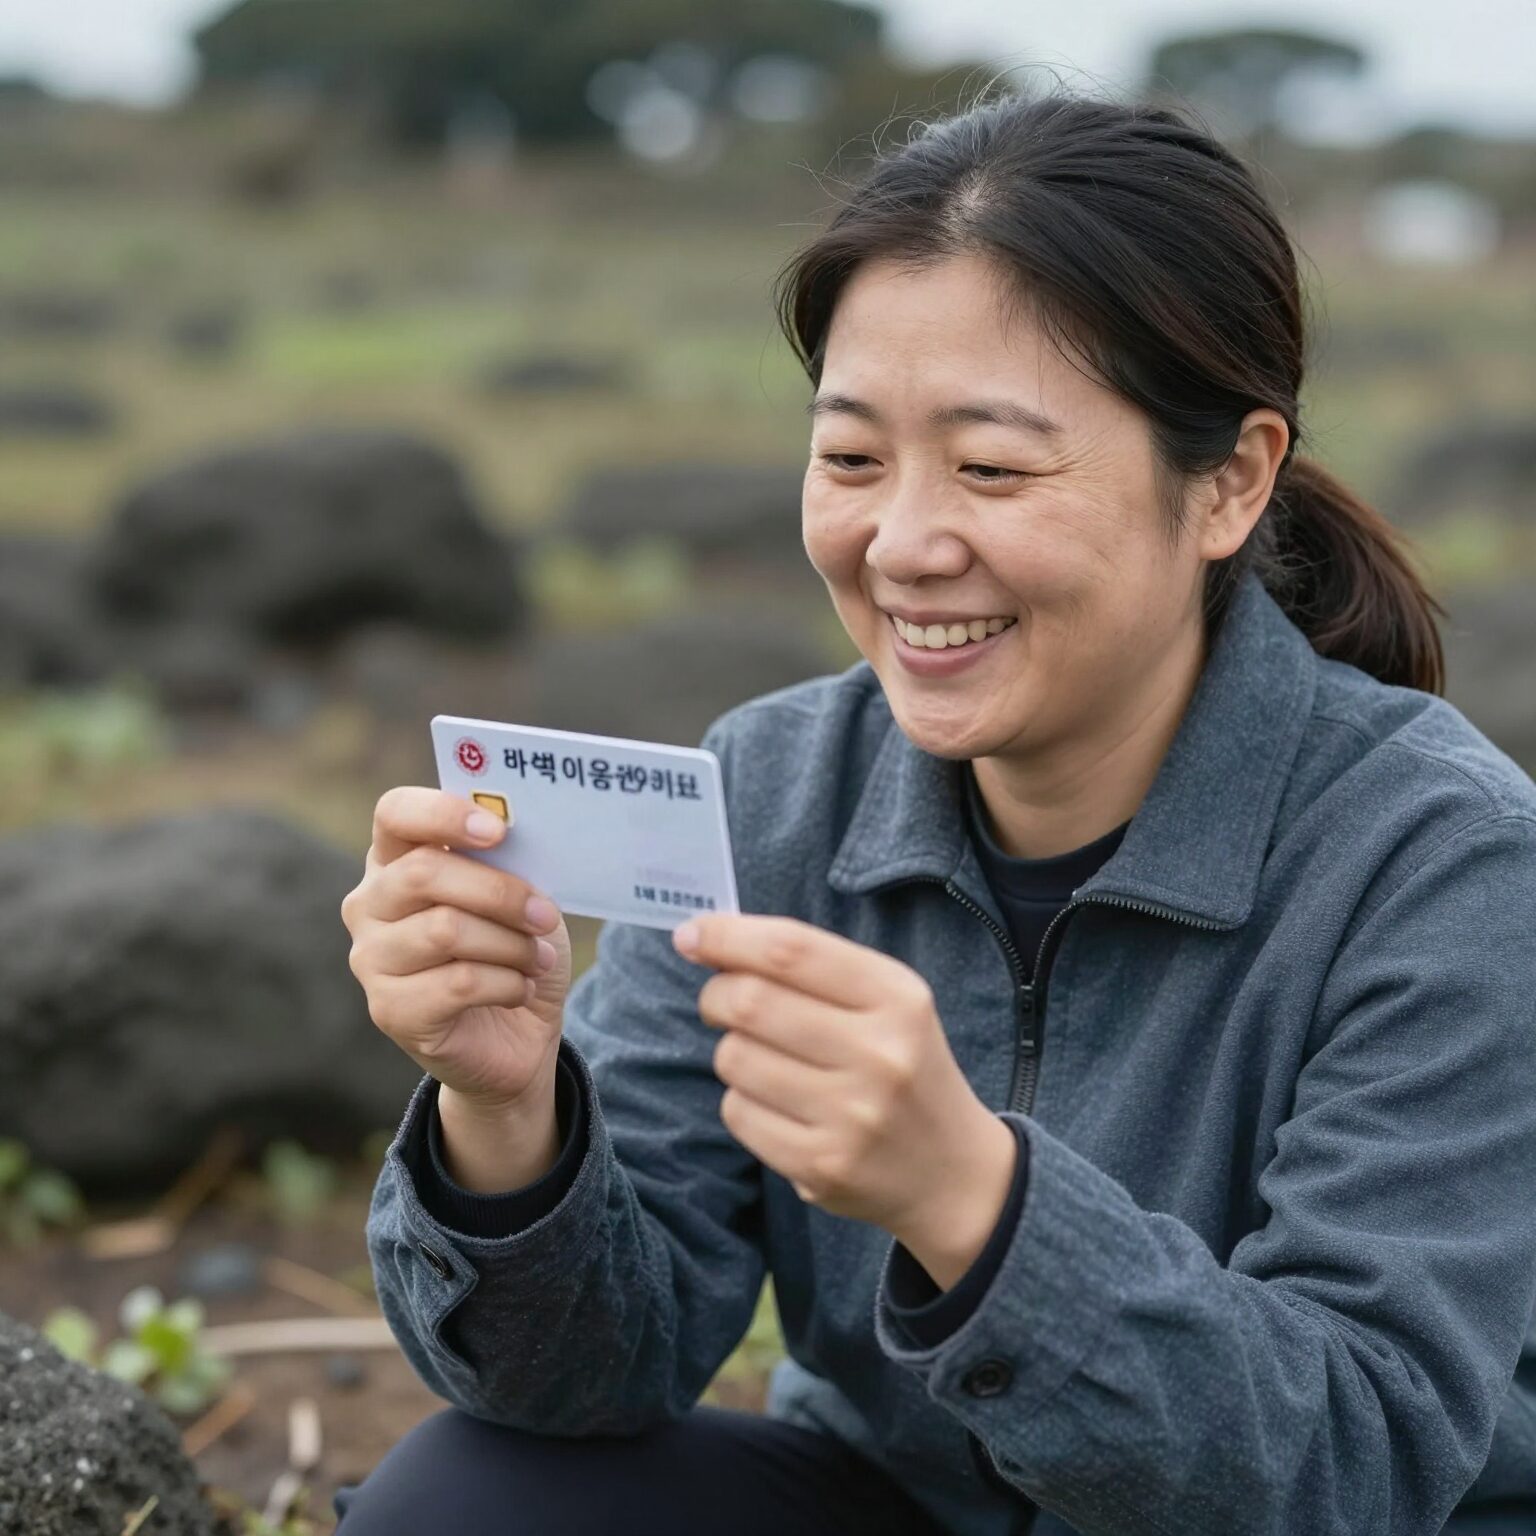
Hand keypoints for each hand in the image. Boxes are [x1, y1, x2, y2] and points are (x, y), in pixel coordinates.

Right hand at [340, 786, 572, 1110]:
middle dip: (500, 892)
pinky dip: (507, 983)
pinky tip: (520, 989)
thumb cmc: (512, 950)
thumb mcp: (518, 896)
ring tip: (537, 958)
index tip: (499, 832)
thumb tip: (517, 835)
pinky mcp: (390, 1010)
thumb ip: (506, 862)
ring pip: (445, 930)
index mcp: (396, 859)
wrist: (515, 1037)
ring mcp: (372, 958)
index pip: (395, 813)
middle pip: (424, 872)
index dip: (444, 813)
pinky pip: (458, 983)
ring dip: (510, 944)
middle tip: (544, 916)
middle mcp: (370, 904)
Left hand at [674, 913, 1014, 1278]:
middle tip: (719, 1002)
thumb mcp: (884, 1002)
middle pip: (750, 1002)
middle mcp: (880, 1054)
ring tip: (766, 1060)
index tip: (691, 935)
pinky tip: (777, 1105)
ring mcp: (851, 1116)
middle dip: (715, 995)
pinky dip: (741, 1101)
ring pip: (734, 1058)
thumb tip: (703, 938)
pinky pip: (738, 1113)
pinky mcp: (822, 1166)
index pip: (791, 950)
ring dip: (732, 1051)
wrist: (953, 1172)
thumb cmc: (901, 1066)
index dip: (727, 937)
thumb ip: (808, 966)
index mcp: (897, 997)